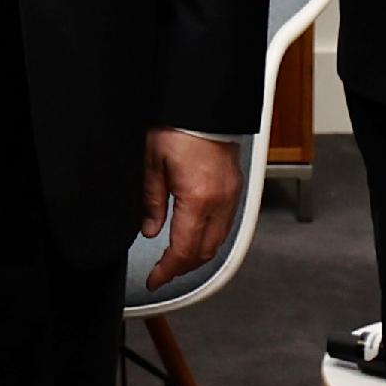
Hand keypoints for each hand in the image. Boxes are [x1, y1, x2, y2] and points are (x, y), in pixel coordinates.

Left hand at [141, 131, 242, 289]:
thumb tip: (149, 230)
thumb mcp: (152, 163)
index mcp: (197, 199)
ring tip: (176, 260)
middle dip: (182, 268)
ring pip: (218, 241)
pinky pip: (226, 225)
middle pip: (204, 252)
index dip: (167, 271)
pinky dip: (210, 238)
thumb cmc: (177, 126)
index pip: (183, 250)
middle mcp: (220, 201)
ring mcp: (232, 195)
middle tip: (162, 274)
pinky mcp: (236, 187)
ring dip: (197, 256)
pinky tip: (196, 237)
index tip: (155, 280)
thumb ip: (151, 201)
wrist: (203, 105)